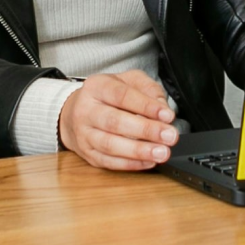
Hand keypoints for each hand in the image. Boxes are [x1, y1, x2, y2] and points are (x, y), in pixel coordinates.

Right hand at [57, 69, 176, 171]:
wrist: (75, 112)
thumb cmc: (107, 96)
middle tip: (169, 136)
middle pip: (115, 121)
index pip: (122, 95)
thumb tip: (163, 109)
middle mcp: (86, 110)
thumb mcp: (128, 81)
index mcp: (97, 87)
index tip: (167, 115)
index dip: (146, 106)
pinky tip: (149, 161)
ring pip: (110, 145)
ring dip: (139, 151)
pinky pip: (109, 162)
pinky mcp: (87, 153)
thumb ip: (148, 89)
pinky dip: (131, 164)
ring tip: (161, 152)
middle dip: (145, 130)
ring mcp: (84, 134)